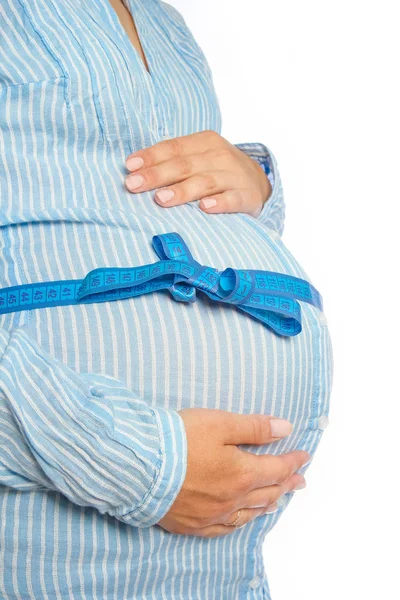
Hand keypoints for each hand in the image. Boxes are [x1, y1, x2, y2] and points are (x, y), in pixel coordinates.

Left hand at [125, 130, 271, 216]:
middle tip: (134, 184)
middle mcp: (220, 156)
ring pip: (205, 182)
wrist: (258, 182)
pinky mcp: (247, 197)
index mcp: (205, 142)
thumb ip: (172, 162)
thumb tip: (134, 171)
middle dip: (157, 175)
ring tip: (160, 199)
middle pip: (184, 165)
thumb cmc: (217, 171)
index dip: (151, 156)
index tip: (129, 167)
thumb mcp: (199, 158)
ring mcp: (234, 176)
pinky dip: (219, 203)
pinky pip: (232, 200)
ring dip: (182, 191)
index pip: (173, 148)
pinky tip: (204, 208)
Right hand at [156, 408, 309, 537]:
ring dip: (267, 504)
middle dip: (286, 483)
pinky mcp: (192, 523)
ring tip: (278, 501)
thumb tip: (285, 428)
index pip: (277, 468)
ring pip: (249, 512)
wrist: (140, 467)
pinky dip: (239, 522)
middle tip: (300, 481)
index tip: (304, 456)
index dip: (293, 461)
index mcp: (242, 474)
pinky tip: (240, 520)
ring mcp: (212, 515)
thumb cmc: (179, 440)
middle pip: (267, 492)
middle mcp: (232, 499)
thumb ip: (254, 427)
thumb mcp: (220, 423)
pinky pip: (224, 528)